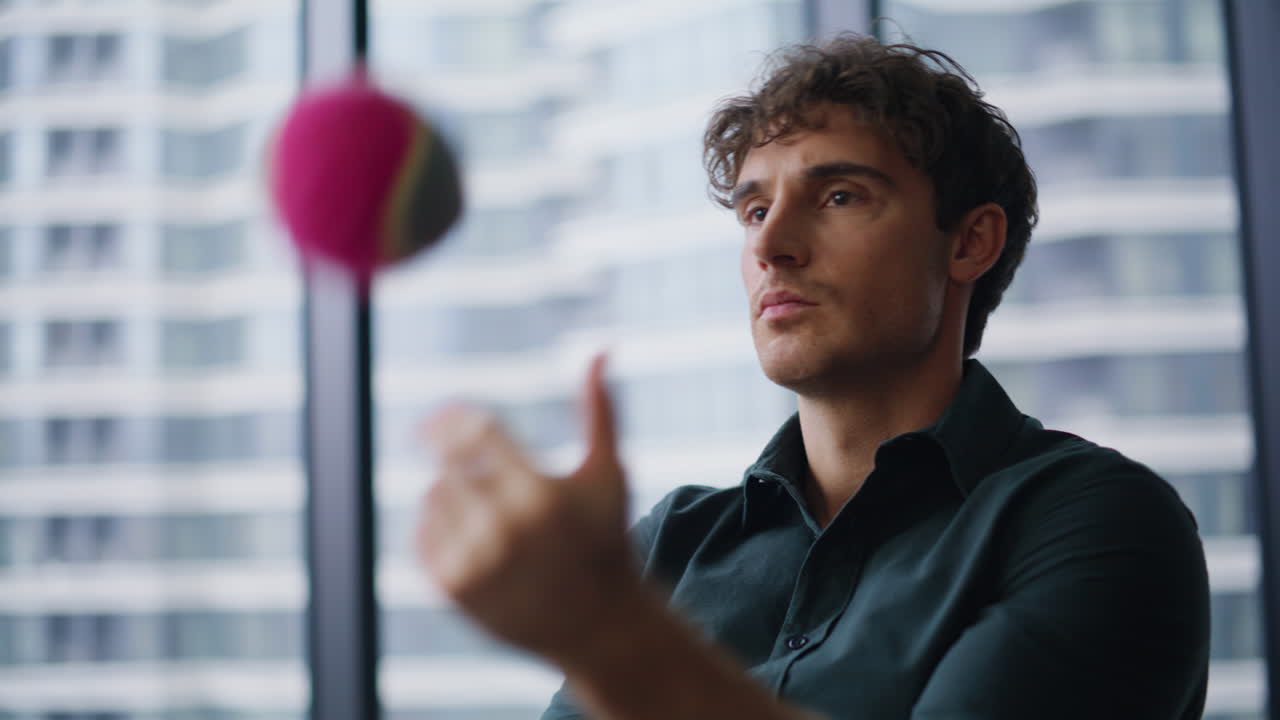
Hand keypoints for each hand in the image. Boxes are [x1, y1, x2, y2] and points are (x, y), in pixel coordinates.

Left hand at [416, 353, 638, 664]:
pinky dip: (438, 524)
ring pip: (433, 493)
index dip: (457, 417)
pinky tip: (472, 533)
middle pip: (449, 461)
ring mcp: (475, 563)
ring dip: (452, 489)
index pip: (473, 431)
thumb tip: (601, 348)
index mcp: (540, 495)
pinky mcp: (454, 591)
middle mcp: (504, 531)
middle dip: (459, 456)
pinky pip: (421, 533)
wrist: (599, 626)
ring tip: (486, 507)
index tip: (454, 416)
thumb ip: (601, 409)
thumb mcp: (609, 474)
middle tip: (470, 459)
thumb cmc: (607, 538)